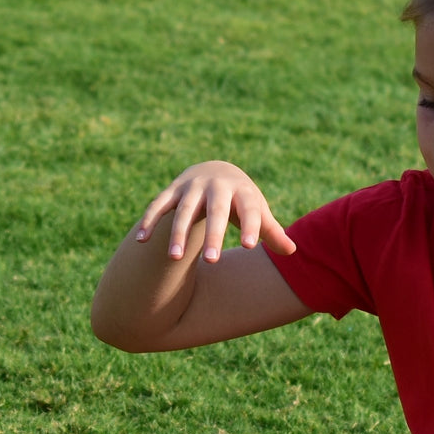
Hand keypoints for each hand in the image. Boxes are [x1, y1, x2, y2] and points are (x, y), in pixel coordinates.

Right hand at [135, 161, 296, 262]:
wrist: (216, 171)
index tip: (249, 246)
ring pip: (184, 211)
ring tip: (176, 259)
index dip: (250, 227)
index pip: (250, 210)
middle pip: (216, 212)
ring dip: (178, 234)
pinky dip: (150, 221)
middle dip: (213, 235)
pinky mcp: (172, 190)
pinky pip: (158, 206)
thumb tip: (292, 252)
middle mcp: (217, 187)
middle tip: (213, 262)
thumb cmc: (242, 201)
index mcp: (243, 192)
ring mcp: (192, 187)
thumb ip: (271, 232)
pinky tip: (141, 241)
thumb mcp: (258, 211)